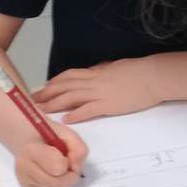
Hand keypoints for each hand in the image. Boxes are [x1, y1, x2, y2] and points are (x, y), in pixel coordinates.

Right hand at [14, 123, 88, 186]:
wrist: (28, 138)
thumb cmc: (48, 135)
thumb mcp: (67, 133)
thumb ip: (78, 148)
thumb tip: (76, 168)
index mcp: (32, 150)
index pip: (58, 168)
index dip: (69, 162)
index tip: (67, 155)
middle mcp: (24, 167)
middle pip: (58, 183)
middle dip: (68, 175)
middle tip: (67, 163)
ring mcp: (24, 179)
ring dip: (63, 180)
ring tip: (58, 166)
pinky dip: (56, 185)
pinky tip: (51, 172)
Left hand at [32, 58, 162, 122]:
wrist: (153, 76)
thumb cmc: (138, 71)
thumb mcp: (115, 67)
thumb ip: (102, 71)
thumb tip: (93, 72)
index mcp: (96, 72)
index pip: (69, 76)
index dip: (54, 82)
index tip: (43, 87)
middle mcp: (93, 81)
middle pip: (64, 86)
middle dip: (47, 93)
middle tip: (34, 100)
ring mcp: (100, 93)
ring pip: (71, 97)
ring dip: (55, 103)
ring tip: (42, 110)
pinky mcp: (108, 105)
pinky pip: (87, 110)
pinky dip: (75, 114)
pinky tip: (65, 119)